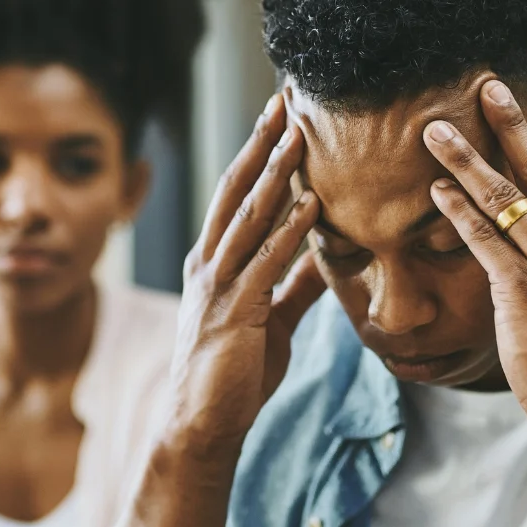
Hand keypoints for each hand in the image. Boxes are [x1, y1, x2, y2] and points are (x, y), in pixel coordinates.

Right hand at [170, 93, 326, 451]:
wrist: (200, 425)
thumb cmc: (232, 374)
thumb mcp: (269, 319)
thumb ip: (293, 284)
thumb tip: (325, 256)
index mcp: (213, 262)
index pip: (236, 195)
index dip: (258, 153)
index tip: (280, 117)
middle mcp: (209, 264)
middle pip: (236, 190)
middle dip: (261, 144)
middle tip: (284, 100)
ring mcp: (218, 285)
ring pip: (248, 216)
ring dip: (276, 173)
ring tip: (299, 134)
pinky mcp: (235, 312)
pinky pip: (266, 261)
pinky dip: (290, 229)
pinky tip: (312, 202)